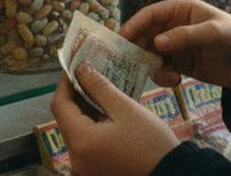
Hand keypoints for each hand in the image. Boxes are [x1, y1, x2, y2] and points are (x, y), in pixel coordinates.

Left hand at [51, 65, 179, 175]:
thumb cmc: (151, 143)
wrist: (171, 173)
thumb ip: (100, 88)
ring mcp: (83, 168)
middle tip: (90, 75)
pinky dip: (91, 126)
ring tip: (100, 91)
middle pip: (66, 119)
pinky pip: (84, 144)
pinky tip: (105, 114)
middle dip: (76, 95)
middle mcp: (76, 158)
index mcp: (82, 142)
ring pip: (75, 131)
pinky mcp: (93, 171)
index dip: (65, 83)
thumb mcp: (126, 109)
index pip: (59, 106)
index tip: (75, 66)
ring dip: (84, 111)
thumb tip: (81, 69)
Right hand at [120, 0, 230, 92]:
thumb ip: (185, 36)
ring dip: (151, 67)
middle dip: (136, 50)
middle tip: (128, 65)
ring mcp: (175, 46)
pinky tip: (176, 81)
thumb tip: (156, 42)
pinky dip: (163, 77)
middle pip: (144, 35)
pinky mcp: (179, 64)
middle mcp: (173, 26)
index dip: (133, 26)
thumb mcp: (213, 33)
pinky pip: (160, 70)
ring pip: (149, 55)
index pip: (150, 14)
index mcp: (180, 10)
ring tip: (167, 76)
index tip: (120, 41)